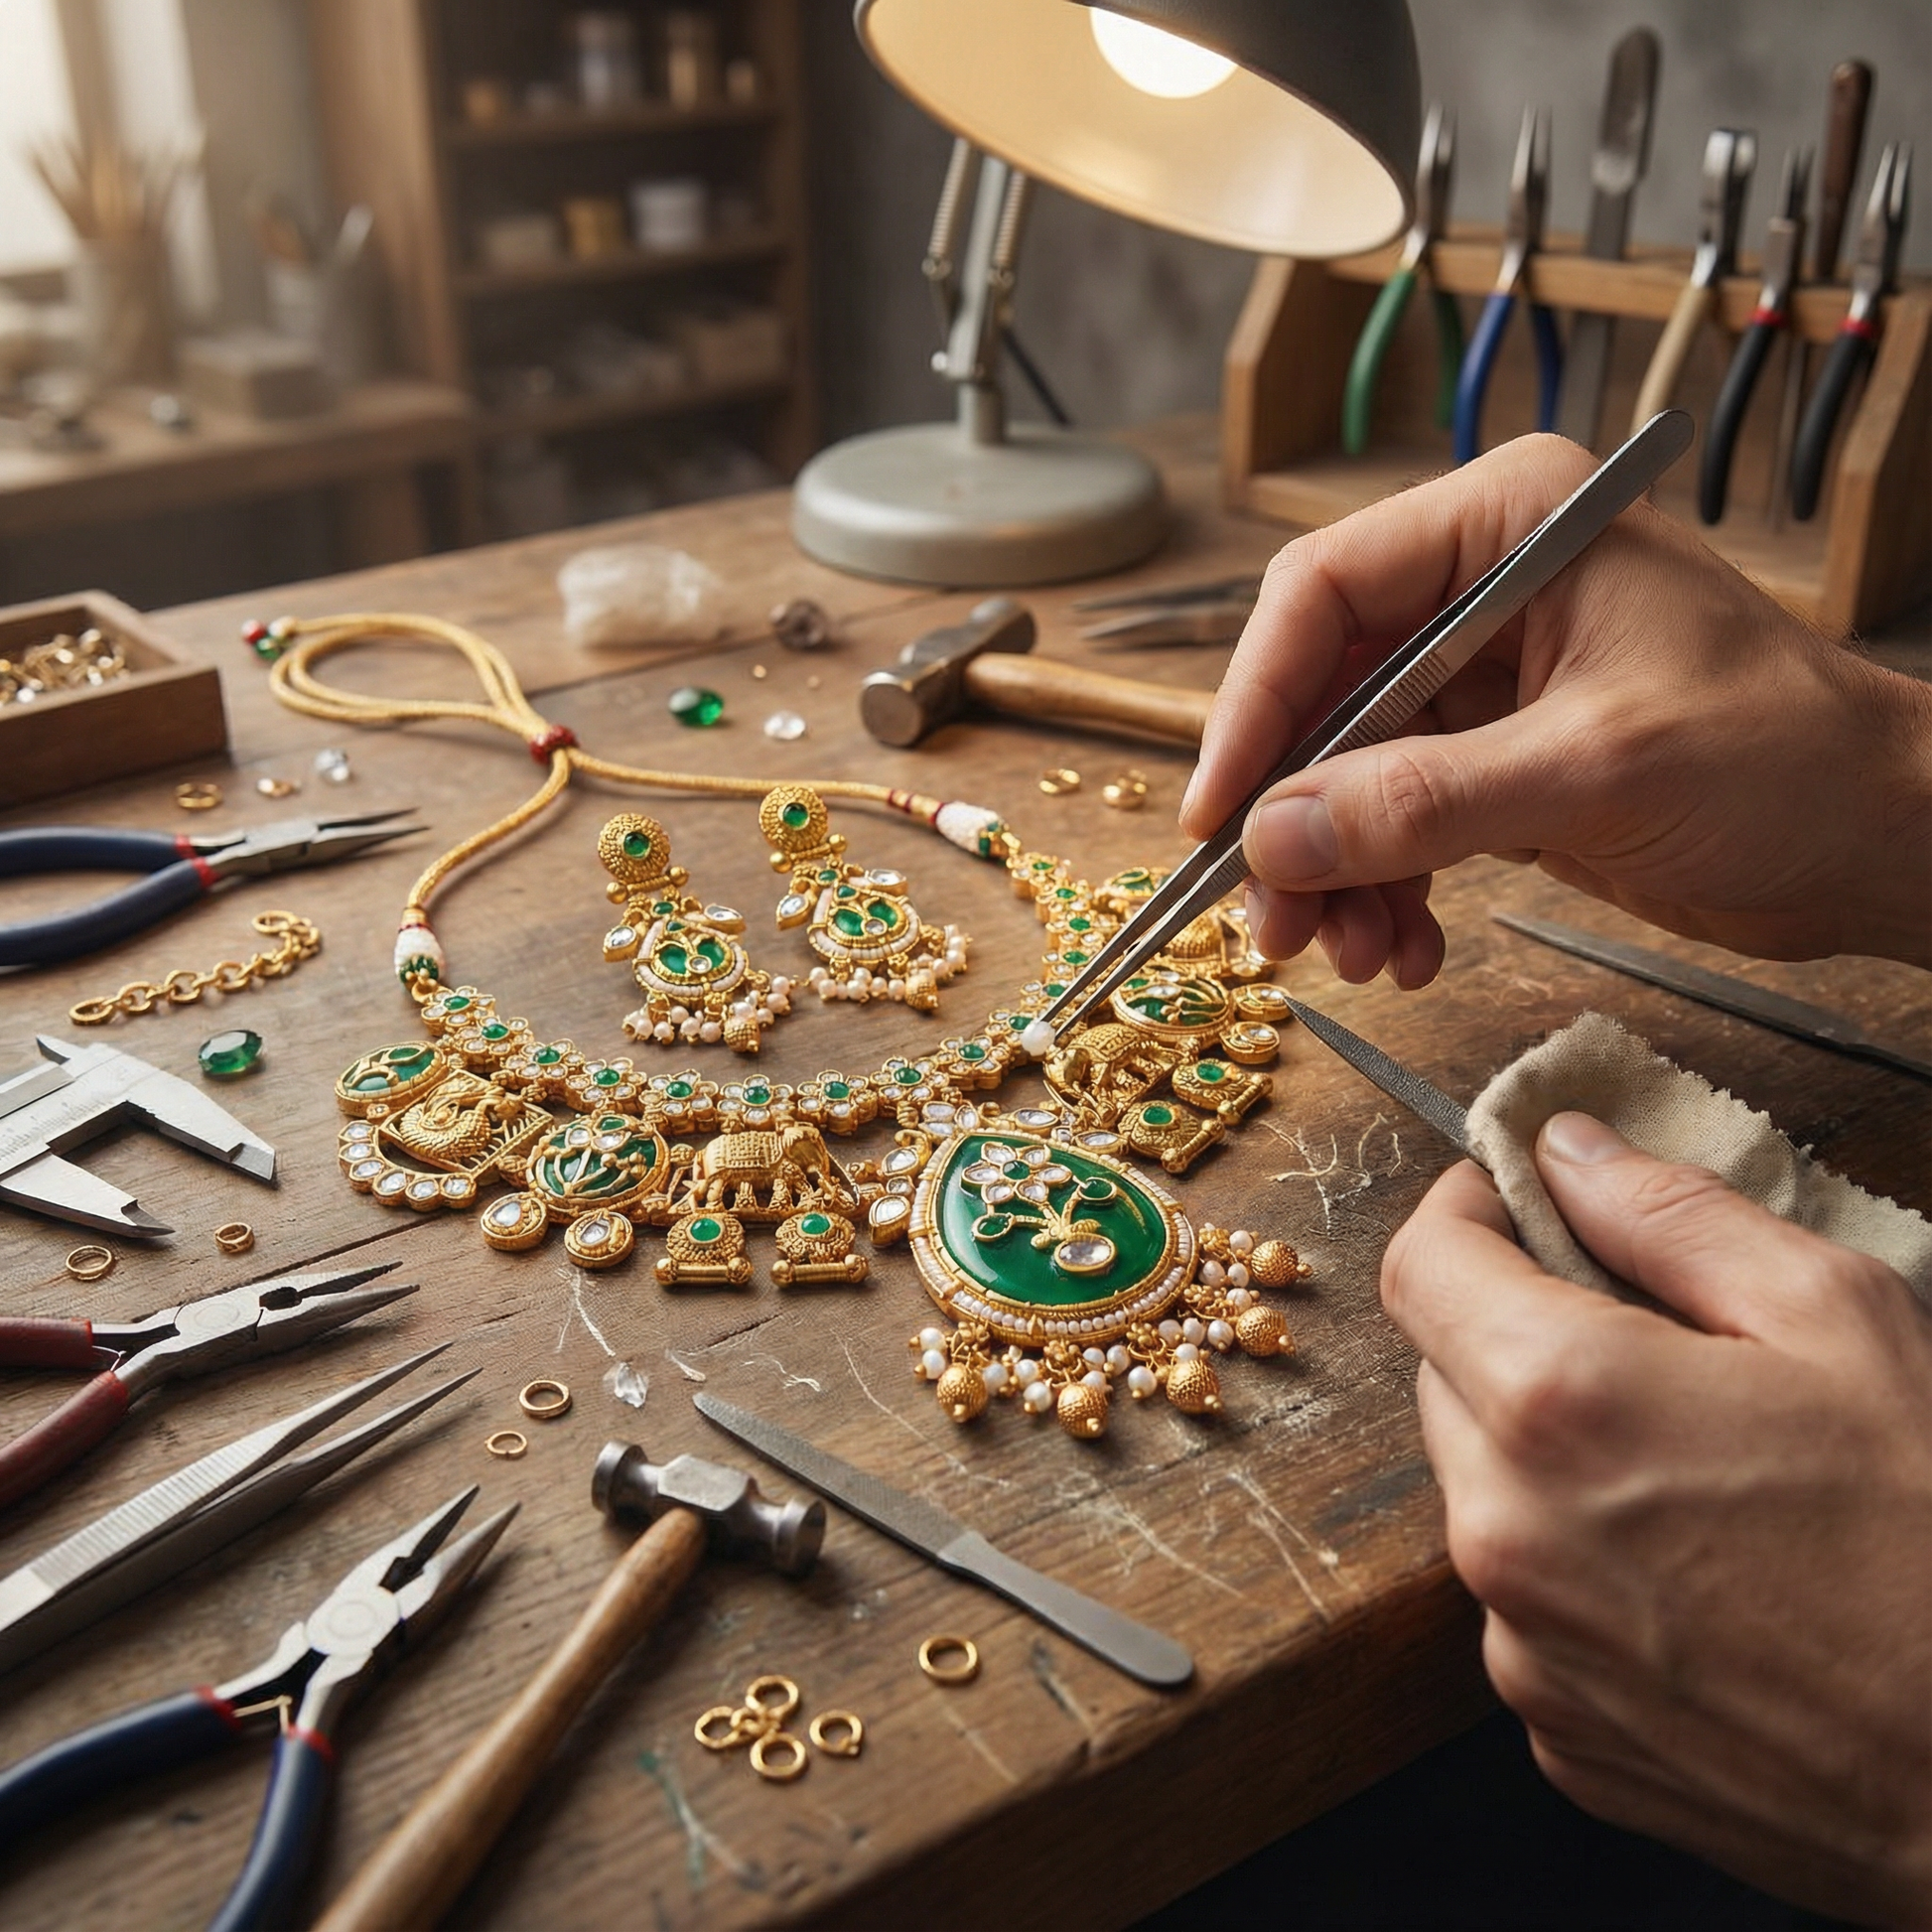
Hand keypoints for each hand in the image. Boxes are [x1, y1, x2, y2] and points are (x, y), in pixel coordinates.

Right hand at [1179, 434, 1931, 984]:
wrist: (1878, 841)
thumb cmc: (1785, 759)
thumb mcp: (1593, 771)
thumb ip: (1424, 800)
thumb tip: (1272, 837)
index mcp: (1509, 526)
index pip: (1323, 592)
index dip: (1254, 704)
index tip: (1218, 816)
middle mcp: (1482, 589)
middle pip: (1320, 693)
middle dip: (1293, 816)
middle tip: (1275, 919)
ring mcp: (1484, 679)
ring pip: (1344, 772)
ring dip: (1335, 872)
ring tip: (1358, 954)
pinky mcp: (1492, 758)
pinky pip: (1393, 821)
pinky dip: (1385, 890)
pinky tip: (1405, 949)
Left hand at [1382, 1113, 1931, 1922]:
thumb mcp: (1835, 1318)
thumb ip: (1672, 1213)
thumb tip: (1568, 1149)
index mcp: (1556, 1400)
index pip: (1420, 1264)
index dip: (1466, 1212)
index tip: (1518, 1200)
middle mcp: (1503, 1526)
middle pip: (1445, 1376)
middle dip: (1516, 1331)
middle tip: (1641, 1337)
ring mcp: (1520, 1639)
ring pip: (1483, 1491)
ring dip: (1547, 1455)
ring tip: (1691, 1472)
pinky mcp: (1553, 1724)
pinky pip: (1526, 1602)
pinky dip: (1578, 1567)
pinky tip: (1694, 1573)